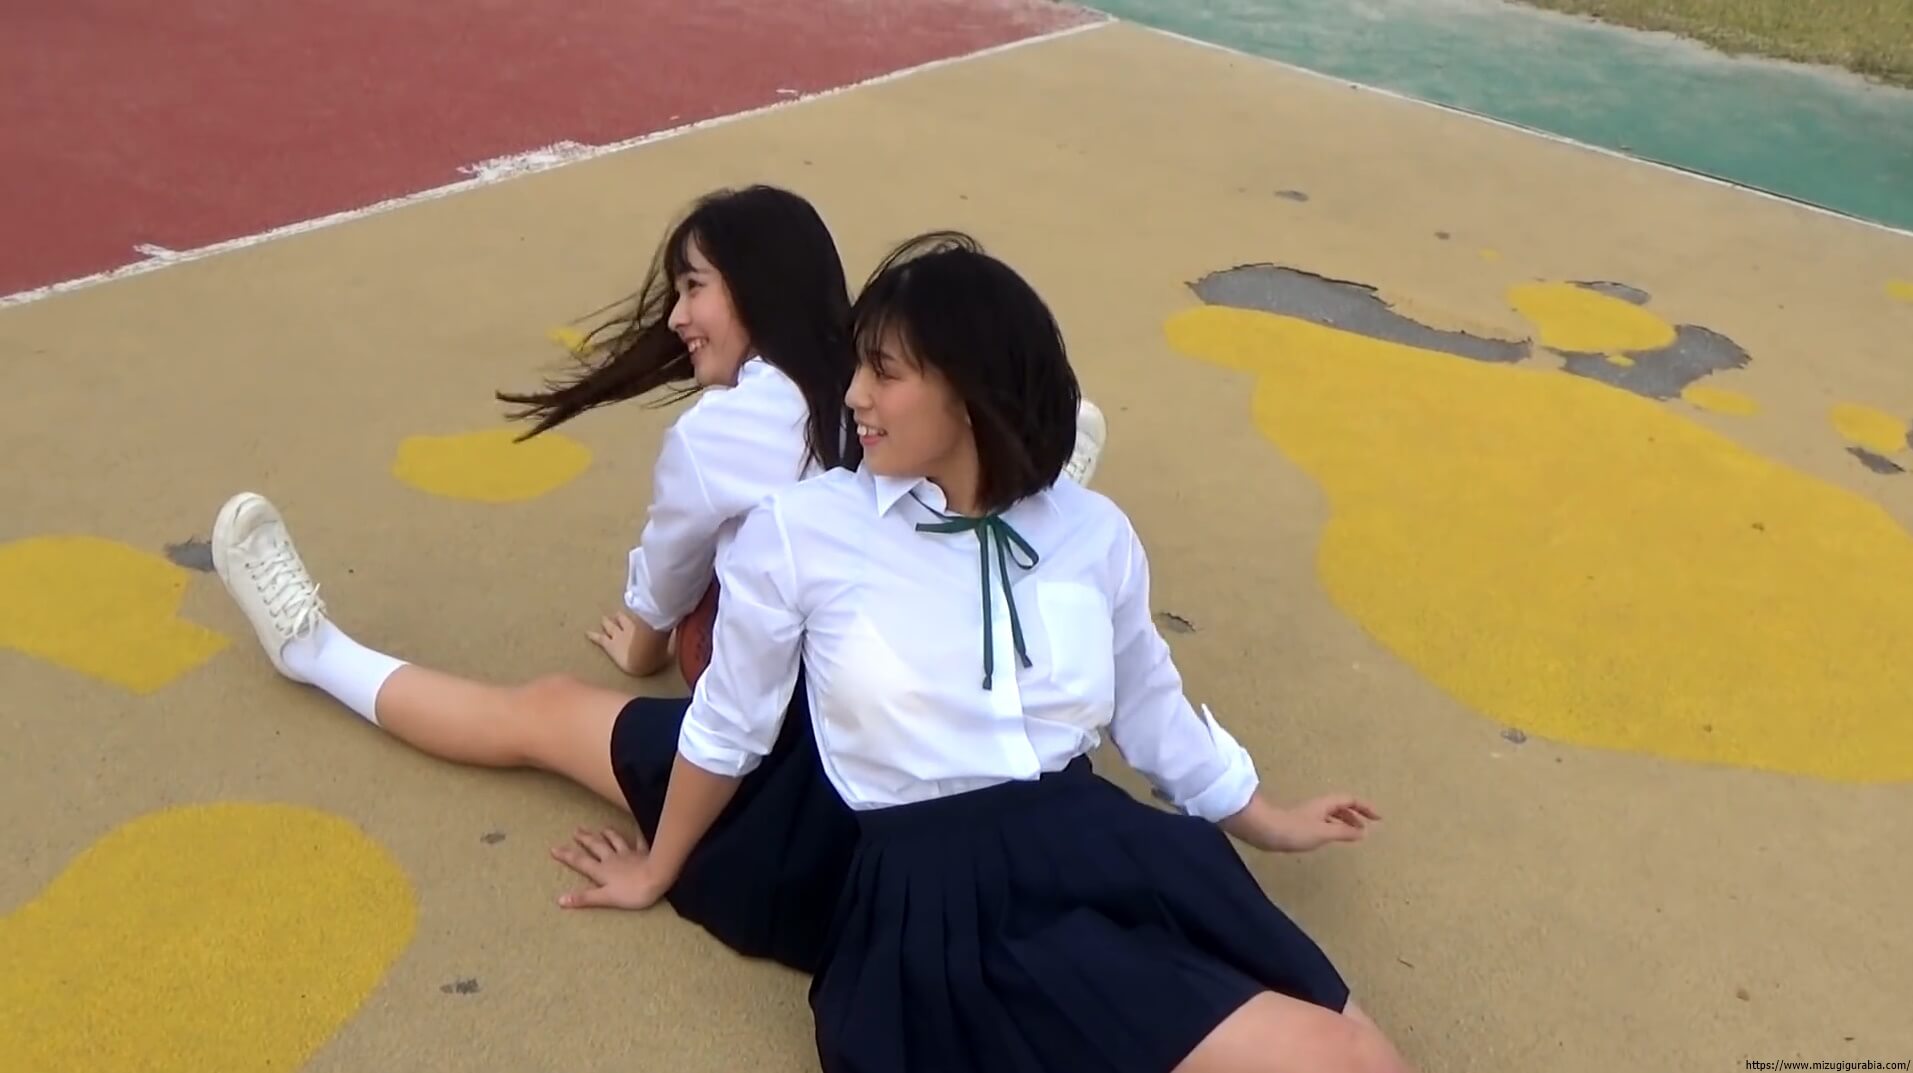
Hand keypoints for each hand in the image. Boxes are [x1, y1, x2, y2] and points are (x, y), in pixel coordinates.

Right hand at [549, 826, 671, 909]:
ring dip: (607, 834)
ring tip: (602, 827)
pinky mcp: (643, 853)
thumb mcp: (605, 898)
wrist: (657, 879)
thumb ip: (584, 898)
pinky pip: (639, 841)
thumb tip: (560, 900)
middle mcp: (612, 859)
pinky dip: (637, 834)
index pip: (580, 861)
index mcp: (602, 870)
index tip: (554, 848)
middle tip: (576, 830)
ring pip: (615, 841)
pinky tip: (637, 827)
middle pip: (596, 846)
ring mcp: (628, 854)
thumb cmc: (632, 892)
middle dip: (585, 839)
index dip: (566, 855)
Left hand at [586, 611, 667, 675]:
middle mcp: (631, 627)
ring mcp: (618, 635)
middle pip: (624, 618)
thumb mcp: (669, 646)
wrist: (642, 659)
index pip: (642, 615)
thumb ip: (671, 640)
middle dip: (621, 617)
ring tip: (605, 619)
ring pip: (611, 626)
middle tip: (618, 614)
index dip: (640, 613)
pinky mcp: (609, 646)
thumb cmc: (658, 654)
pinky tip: (587, 634)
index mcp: (644, 625)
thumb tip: (685, 636)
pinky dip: (593, 636)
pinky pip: (600, 639)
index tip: (642, 610)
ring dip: (608, 623)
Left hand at [1254, 795, 1380, 852]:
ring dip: (1345, 822)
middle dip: (1356, 815)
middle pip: (1341, 806)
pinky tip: (1332, 838)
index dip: (1365, 807)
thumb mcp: (1323, 833)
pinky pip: (1324, 823)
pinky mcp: (1300, 824)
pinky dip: (1334, 828)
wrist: (1264, 830)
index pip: (1350, 800)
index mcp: (1326, 805)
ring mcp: (1308, 815)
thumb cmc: (1294, 830)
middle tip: (1367, 827)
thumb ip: (1343, 832)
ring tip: (1354, 834)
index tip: (1378, 818)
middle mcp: (1318, 806)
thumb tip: (1363, 832)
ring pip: (1332, 815)